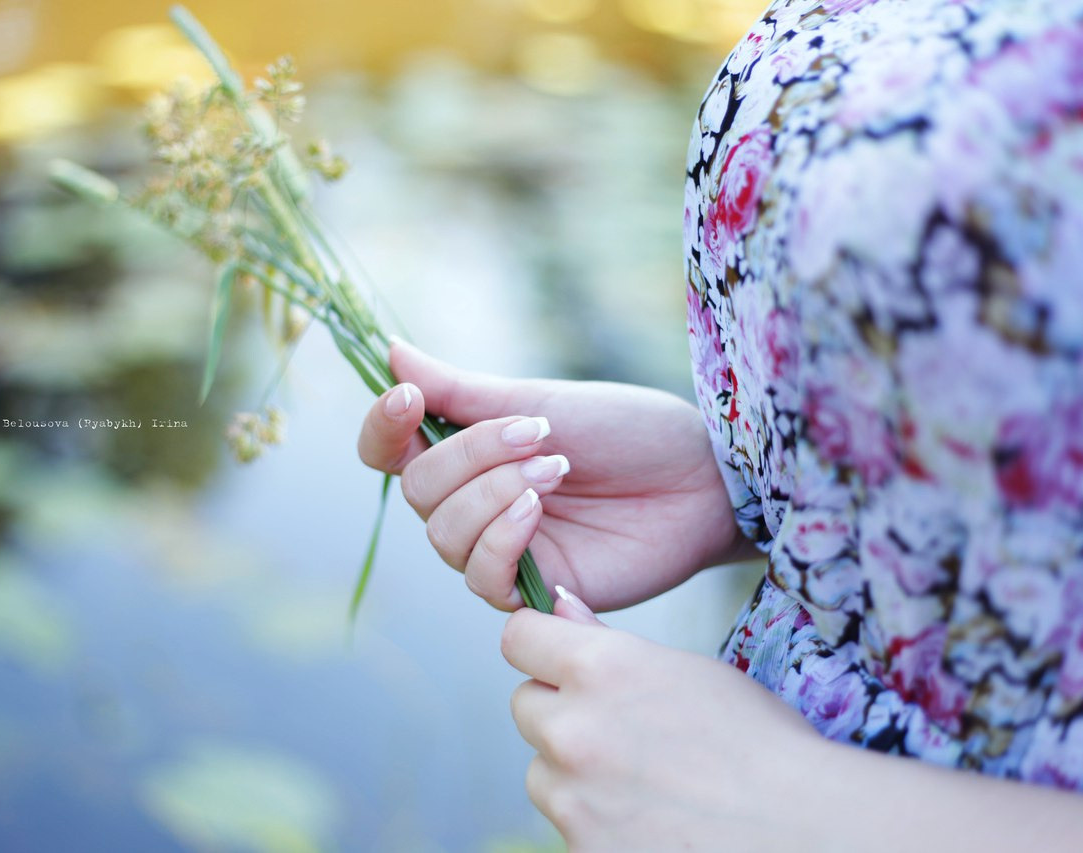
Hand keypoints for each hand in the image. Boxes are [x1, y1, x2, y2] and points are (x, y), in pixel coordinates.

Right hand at [356, 340, 754, 610]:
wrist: (700, 477)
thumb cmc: (628, 430)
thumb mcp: (538, 400)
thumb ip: (461, 390)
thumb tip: (391, 353)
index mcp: (469, 452)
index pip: (388, 451)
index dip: (382, 429)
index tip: (408, 400)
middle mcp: (474, 502)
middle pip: (416, 491)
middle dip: (470, 456)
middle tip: (539, 435)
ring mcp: (500, 547)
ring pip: (443, 535)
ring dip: (494, 493)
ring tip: (557, 469)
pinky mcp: (532, 590)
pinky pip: (482, 577)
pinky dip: (503, 537)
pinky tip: (540, 510)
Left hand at [505, 590, 822, 851]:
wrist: (803, 831)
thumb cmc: (761, 744)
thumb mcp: (686, 670)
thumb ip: (606, 641)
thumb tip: (558, 603)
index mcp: (600, 668)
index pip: (518, 638)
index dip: (539, 646)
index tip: (557, 660)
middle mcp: (573, 729)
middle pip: (525, 707)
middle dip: (561, 713)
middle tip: (622, 730)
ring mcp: (572, 798)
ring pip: (540, 773)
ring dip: (572, 774)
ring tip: (644, 782)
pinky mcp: (581, 848)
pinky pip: (567, 825)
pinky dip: (596, 823)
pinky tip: (651, 820)